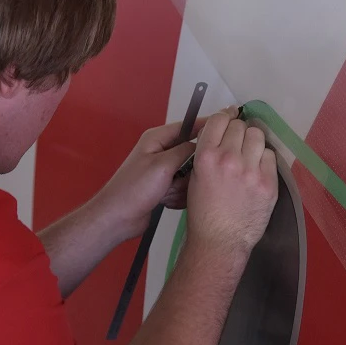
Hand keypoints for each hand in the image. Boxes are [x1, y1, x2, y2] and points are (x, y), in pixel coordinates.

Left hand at [96, 121, 196, 238]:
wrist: (118, 218)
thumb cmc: (135, 188)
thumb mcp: (163, 165)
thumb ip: (185, 151)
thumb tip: (202, 145)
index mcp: (157, 139)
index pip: (188, 126)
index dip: (206, 128)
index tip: (227, 129)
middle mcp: (161, 152)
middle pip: (191, 154)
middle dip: (188, 171)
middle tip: (178, 180)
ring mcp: (163, 171)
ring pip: (189, 174)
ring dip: (181, 187)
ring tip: (166, 193)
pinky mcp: (165, 187)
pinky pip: (183, 188)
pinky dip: (177, 196)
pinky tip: (165, 201)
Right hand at [185, 111, 278, 258]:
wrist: (220, 241)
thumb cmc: (204, 212)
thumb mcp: (195, 176)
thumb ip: (208, 151)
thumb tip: (222, 132)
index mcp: (206, 157)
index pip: (219, 119)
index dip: (225, 117)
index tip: (229, 118)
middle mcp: (229, 159)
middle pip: (240, 126)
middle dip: (238, 133)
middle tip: (237, 144)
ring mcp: (251, 171)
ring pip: (257, 136)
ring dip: (252, 142)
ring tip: (248, 155)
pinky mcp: (268, 183)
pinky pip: (270, 156)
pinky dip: (263, 160)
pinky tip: (256, 171)